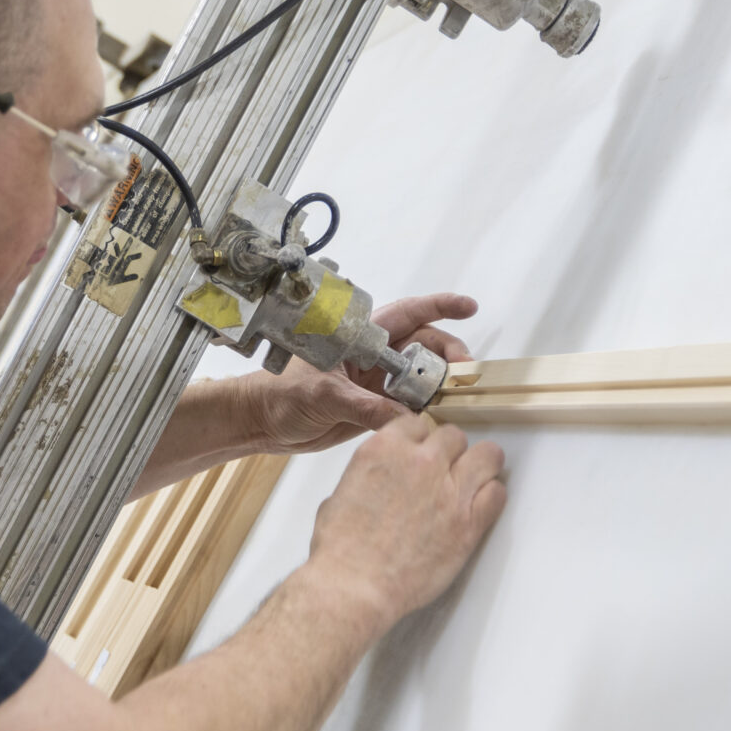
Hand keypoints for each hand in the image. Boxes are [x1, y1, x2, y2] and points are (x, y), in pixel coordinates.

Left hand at [243, 293, 479, 453]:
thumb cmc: (279, 396)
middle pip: (423, 346)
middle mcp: (372, 356)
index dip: (440, 307)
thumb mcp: (323, 396)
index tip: (468, 307)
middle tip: (463, 373)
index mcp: (358, 337)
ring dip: (439, 385)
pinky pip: (408, 405)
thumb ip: (364, 407)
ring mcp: (375, 382)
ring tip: (453, 397)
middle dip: (448, 354)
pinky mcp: (374, 407)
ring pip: (419, 376)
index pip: (407, 314)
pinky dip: (425, 411)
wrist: (262, 423)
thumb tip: (401, 417)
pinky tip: (437, 417)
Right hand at [306, 411, 506, 624]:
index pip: (417, 424)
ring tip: (473, 482)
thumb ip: (366, 478)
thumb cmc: (341, 551)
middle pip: (454, 437)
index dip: (420, 442)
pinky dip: (491, 497)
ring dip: (480, 466)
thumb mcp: (339, 496)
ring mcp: (450, 490)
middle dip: (449, 454)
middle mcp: (421, 462)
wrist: (355, 586)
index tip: (421, 454)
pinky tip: (479, 507)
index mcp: (384, 450)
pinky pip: (497, 493)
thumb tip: (377, 483)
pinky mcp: (470, 522)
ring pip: (488, 456)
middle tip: (444, 474)